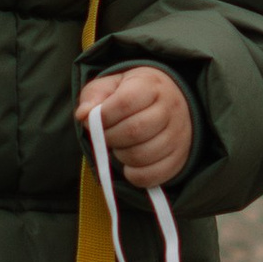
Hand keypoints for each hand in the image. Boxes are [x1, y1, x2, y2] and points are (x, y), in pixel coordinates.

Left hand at [75, 64, 192, 189]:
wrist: (170, 103)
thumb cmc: (133, 95)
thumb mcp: (112, 86)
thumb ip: (94, 96)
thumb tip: (83, 115)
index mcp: (151, 85)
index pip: (125, 102)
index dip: (103, 116)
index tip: (93, 121)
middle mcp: (171, 108)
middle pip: (134, 131)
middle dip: (109, 138)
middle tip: (104, 136)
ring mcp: (179, 135)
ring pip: (141, 155)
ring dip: (120, 156)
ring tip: (119, 146)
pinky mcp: (179, 159)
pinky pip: (150, 176)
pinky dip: (132, 174)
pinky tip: (129, 162)